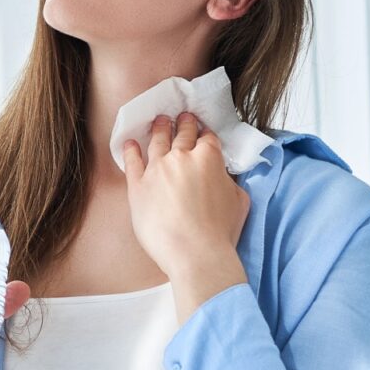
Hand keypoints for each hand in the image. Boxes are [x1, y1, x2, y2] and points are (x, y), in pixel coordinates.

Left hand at [120, 112, 249, 279]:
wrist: (194, 253)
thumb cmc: (220, 232)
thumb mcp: (239, 200)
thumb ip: (229, 181)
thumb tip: (223, 176)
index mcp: (209, 158)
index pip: (207, 138)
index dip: (205, 133)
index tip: (202, 130)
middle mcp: (181, 157)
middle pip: (182, 133)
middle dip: (183, 123)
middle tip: (182, 116)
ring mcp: (156, 169)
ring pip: (157, 141)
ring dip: (159, 128)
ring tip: (159, 121)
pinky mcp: (137, 185)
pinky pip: (132, 161)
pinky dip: (130, 150)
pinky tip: (130, 143)